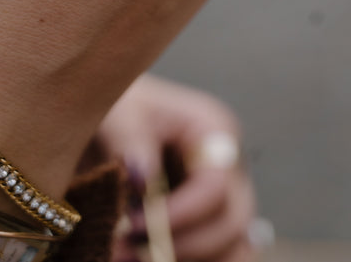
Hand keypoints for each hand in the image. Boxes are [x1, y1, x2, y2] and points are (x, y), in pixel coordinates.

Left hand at [99, 75, 255, 261]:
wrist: (114, 115)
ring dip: (188, 258)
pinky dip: (188, 260)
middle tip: (129, 251)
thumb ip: (131, 141)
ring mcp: (226, 196)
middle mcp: (229, 166)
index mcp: (214, 130)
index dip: (178, 215)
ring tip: (134, 256)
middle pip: (234, 223)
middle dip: (183, 245)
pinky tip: (148, 256)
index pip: (216, 186)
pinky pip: (218, 256)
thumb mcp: (120, 113)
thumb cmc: (121, 105)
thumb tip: (143, 180)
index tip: (131, 225)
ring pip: (235, 248)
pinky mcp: (211, 221)